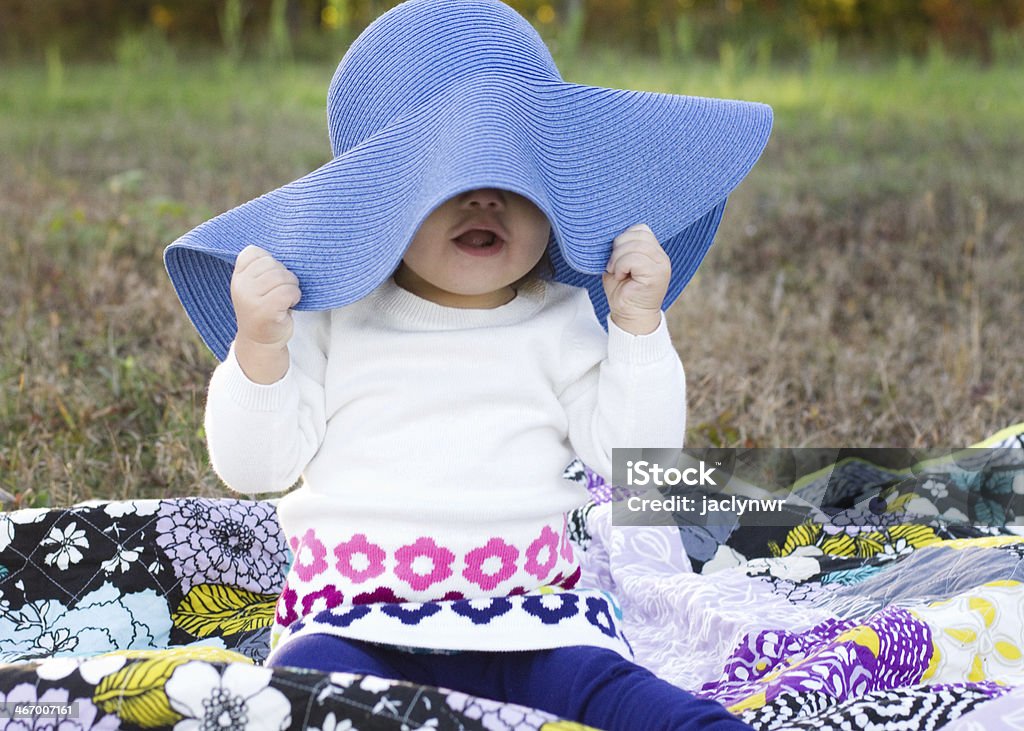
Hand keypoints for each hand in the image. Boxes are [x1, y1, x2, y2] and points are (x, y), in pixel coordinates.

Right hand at [230, 245, 300, 382]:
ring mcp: (250, 298)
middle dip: (285, 277)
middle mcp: (240, 285)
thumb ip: (262, 267)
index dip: (271, 264)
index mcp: (238, 276)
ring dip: (291, 288)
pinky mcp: (264, 310)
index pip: (255, 252)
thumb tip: (288, 239)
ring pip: (283, 277)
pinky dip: (295, 297)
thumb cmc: (265, 309)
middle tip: (280, 293)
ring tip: (284, 300)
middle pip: (273, 264)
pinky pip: (288, 292)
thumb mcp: (257, 285)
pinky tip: (289, 306)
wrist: (262, 342)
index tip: (270, 280)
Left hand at [602, 224, 670, 334]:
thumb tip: (612, 233)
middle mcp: (661, 256)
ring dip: (618, 258)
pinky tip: (621, 276)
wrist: (630, 316)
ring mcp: (661, 265)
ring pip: (635, 245)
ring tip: (617, 271)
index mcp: (654, 251)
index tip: (616, 256)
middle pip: (638, 234)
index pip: (641, 229)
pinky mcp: (656, 275)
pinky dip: (621, 266)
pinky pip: (634, 259)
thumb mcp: (619, 264)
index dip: (624, 238)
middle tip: (613, 265)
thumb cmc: (623, 291)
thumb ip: (622, 248)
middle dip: (618, 247)